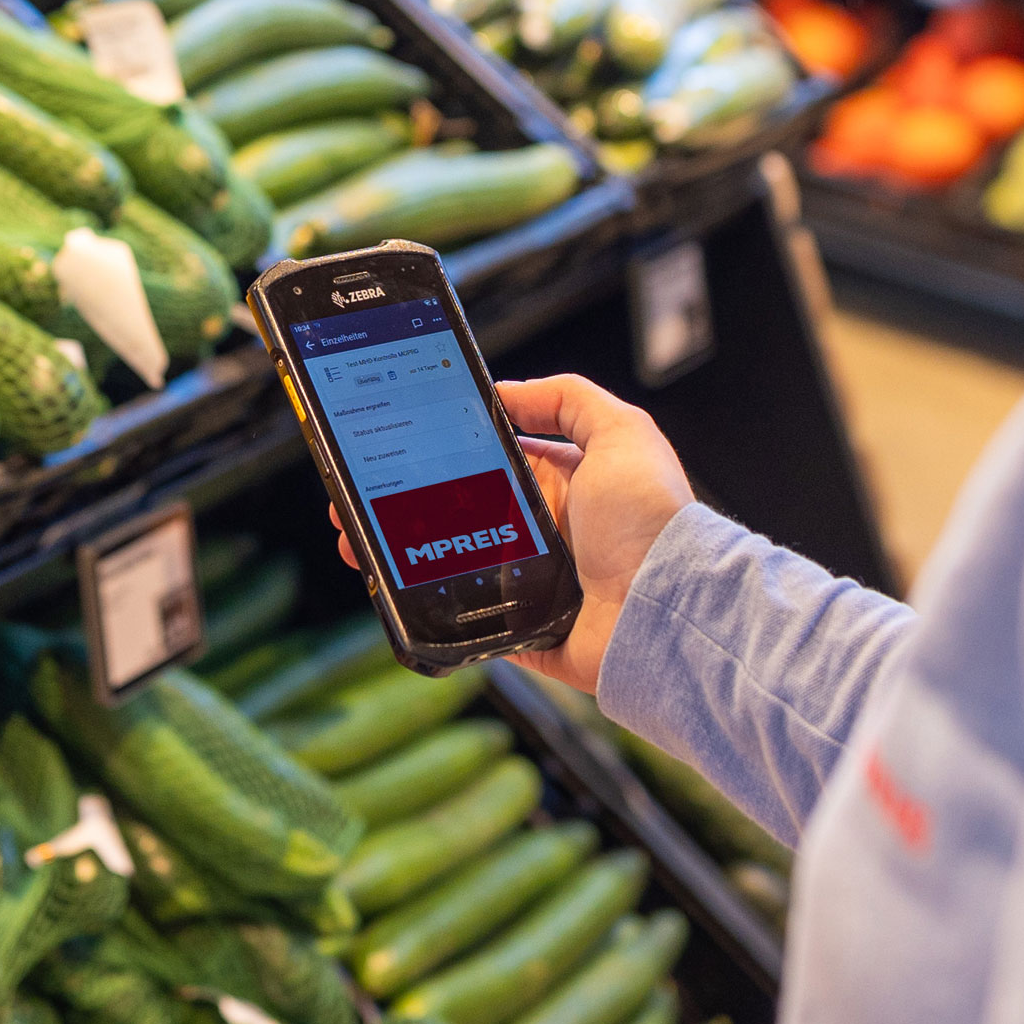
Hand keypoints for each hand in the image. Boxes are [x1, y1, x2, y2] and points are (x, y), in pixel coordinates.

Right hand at [331, 370, 692, 695]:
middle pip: (458, 513)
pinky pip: (466, 621)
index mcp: (564, 484)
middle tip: (355, 496)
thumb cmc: (651, 520)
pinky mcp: (524, 632)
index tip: (398, 445)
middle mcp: (545, 533)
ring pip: (449, 566)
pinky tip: (390, 589)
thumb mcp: (623, 432)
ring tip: (357, 543)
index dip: (442, 451)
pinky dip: (428, 609)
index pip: (490, 459)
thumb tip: (506, 391)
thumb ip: (568, 398)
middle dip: (404, 504)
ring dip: (399, 554)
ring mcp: (532, 584)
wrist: (669, 611)